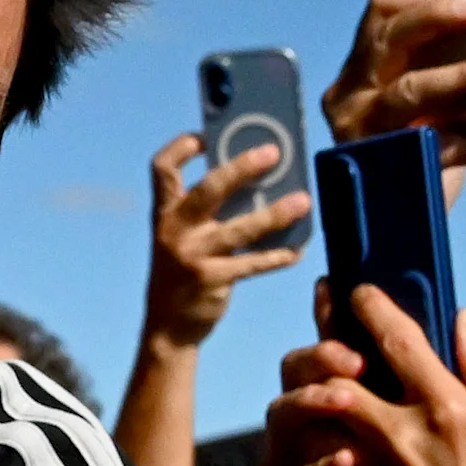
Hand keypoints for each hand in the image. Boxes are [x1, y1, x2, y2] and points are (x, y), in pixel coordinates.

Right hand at [147, 131, 311, 347]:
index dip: (182, 148)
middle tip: (273, 154)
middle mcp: (174, 230)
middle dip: (242, 168)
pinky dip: (277, 257)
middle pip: (209, 189)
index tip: (205, 136)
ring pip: (240, 228)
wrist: (168, 329)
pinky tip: (296, 251)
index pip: (162, 169)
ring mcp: (192, 256)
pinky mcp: (211, 280)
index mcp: (164, 213)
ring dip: (275, 214)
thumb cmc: (181, 273)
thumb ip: (205, 212)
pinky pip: (252, 264)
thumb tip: (255, 181)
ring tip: (303, 201)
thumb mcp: (182, 237)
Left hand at [244, 290, 465, 465]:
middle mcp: (404, 434)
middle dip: (325, 341)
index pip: (398, 340)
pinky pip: (318, 455)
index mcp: (449, 409)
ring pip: (320, 411)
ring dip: (313, 387)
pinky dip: (315, 435)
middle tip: (323, 321)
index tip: (356, 291)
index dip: (370, 307)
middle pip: (340, 371)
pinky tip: (319, 421)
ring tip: (316, 371)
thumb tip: (462, 321)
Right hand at [321, 0, 465, 203]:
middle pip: (387, 41)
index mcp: (360, 71)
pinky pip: (439, 146)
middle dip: (435, 18)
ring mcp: (362, 133)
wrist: (395, 223)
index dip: (422, 1)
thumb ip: (445, 71)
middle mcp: (352, 97)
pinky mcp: (385, 168)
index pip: (379, 15)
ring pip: (408, 91)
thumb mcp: (421, 102)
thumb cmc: (415, 149)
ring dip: (460, 75)